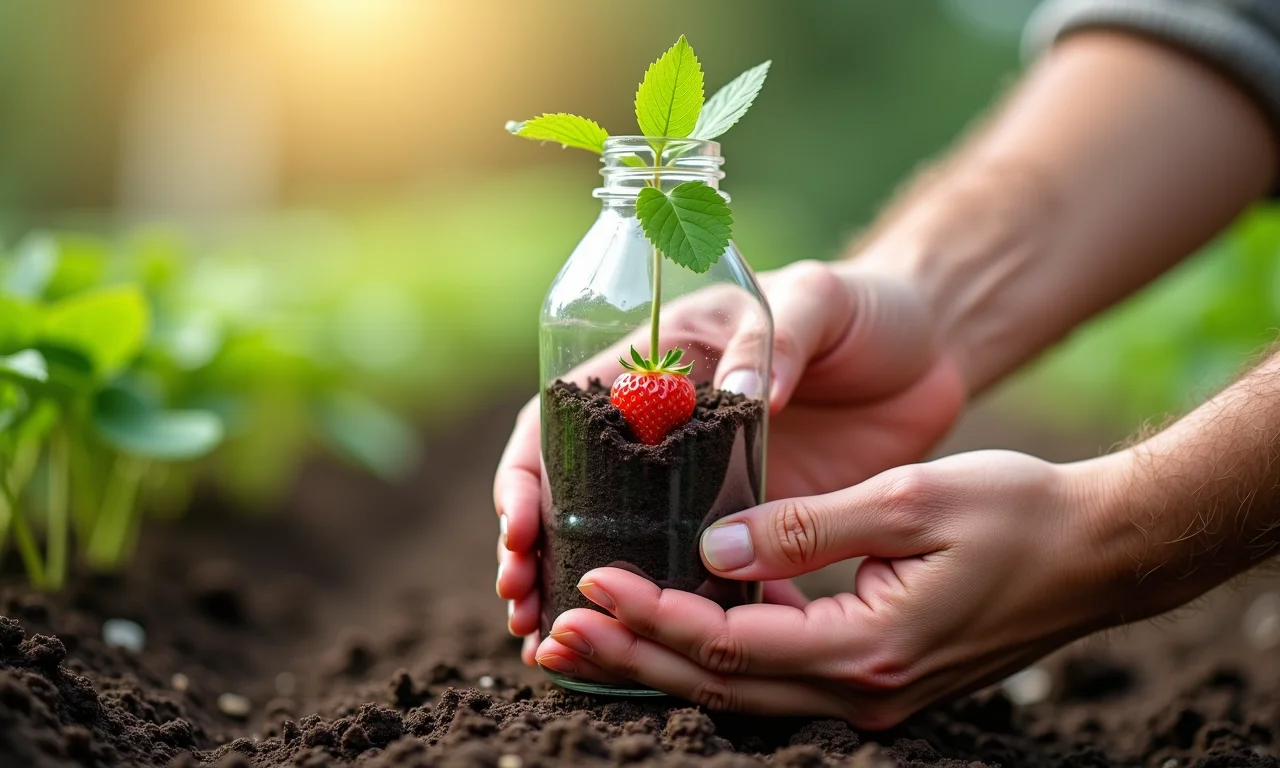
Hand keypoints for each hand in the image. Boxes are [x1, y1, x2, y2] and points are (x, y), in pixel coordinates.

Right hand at [495, 260, 966, 660]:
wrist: (925, 353)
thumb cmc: (858, 309)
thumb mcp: (814, 300)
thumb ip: (776, 337)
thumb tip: (745, 394)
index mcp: (653, 369)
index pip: (560, 421)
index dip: (527, 475)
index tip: (523, 528)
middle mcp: (662, 437)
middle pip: (572, 498)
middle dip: (536, 555)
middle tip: (522, 608)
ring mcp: (703, 487)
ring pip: (626, 548)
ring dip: (586, 594)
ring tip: (557, 644)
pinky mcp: (753, 527)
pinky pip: (704, 579)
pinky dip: (678, 617)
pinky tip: (659, 660)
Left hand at [535, 449, 1131, 726]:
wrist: (1099, 551)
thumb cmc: (1017, 514)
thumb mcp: (907, 501)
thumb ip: (804, 529)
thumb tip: (713, 544)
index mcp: (868, 652)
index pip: (729, 644)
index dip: (652, 616)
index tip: (589, 584)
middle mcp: (862, 694)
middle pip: (718, 686)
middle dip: (631, 658)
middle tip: (550, 635)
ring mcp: (869, 696)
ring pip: (740, 689)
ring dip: (662, 662)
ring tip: (589, 640)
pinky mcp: (875, 679)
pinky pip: (775, 676)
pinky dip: (716, 655)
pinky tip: (674, 629)